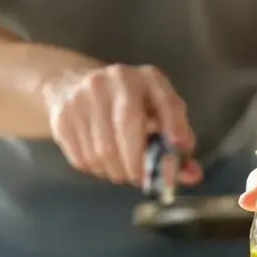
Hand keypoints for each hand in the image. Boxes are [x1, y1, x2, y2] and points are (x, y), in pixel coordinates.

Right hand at [42, 64, 201, 185]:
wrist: (71, 84)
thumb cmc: (128, 107)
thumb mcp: (157, 115)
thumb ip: (177, 146)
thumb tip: (192, 176)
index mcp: (148, 78)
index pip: (167, 101)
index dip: (175, 126)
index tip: (180, 149)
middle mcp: (117, 79)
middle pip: (128, 128)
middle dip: (137, 163)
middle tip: (139, 179)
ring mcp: (86, 94)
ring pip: (103, 151)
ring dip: (115, 171)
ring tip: (119, 169)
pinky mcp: (64, 114)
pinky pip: (82, 157)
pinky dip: (95, 169)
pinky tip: (100, 161)